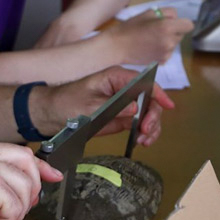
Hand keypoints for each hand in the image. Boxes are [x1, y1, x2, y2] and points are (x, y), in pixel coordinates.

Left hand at [35, 66, 174, 147]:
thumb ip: (112, 108)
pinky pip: (140, 124)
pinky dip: (144, 133)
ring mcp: (124, 104)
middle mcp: (124, 89)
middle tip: (146, 131)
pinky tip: (141, 141)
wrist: (51, 114)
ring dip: (151, 128)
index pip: (145, 82)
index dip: (158, 93)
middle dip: (153, 116)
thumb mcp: (88, 105)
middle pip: (150, 100)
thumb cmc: (65, 102)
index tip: (168, 106)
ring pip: (148, 114)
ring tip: (144, 141)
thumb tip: (134, 110)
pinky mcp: (122, 117)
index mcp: (116, 77)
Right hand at [104, 7, 193, 63]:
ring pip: (174, 44)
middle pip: (181, 34)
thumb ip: (167, 12)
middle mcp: (170, 41)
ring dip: (167, 41)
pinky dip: (162, 50)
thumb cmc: (130, 28)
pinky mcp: (161, 61)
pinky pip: (168, 53)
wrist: (117, 46)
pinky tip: (149, 48)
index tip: (172, 23)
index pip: (189, 25)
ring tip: (150, 39)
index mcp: (167, 27)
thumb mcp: (148, 13)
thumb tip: (176, 18)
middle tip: (156, 30)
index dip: (181, 23)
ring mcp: (166, 53)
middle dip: (173, 31)